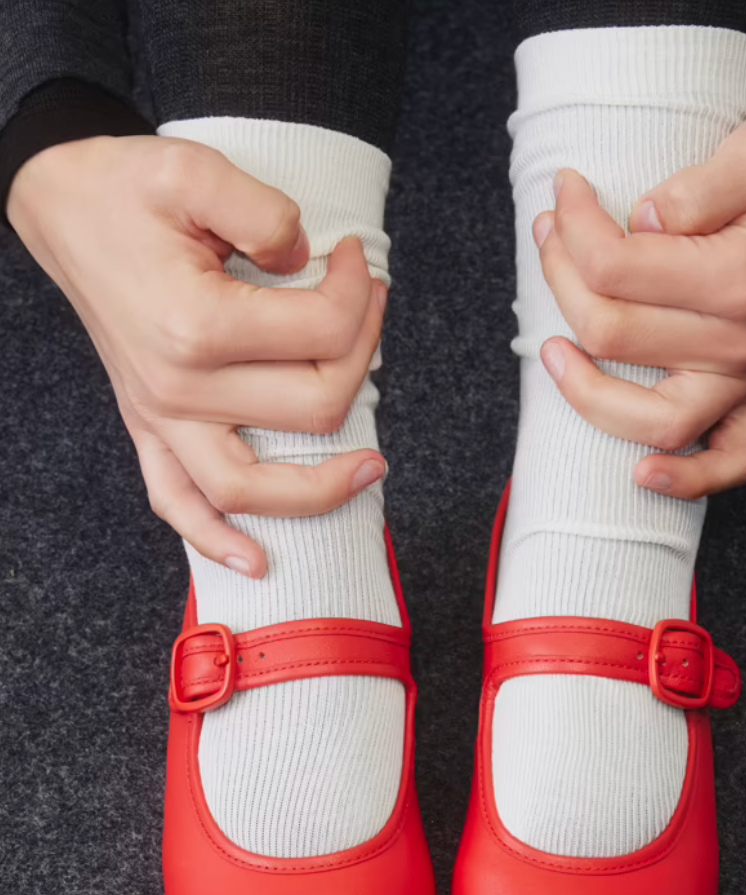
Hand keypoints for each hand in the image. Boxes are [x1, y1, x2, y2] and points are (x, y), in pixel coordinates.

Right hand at [8, 134, 387, 576]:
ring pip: (254, 489)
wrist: (60, 208)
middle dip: (361, 356)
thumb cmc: (124, 190)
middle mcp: (181, 387)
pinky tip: (259, 562)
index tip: (352, 259)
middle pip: (314, 407)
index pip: (322, 333)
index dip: (356, 292)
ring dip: (322, 489)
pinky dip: (216, 540)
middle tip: (365, 309)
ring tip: (373, 468)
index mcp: (198, 324)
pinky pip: (178, 503)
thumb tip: (310, 260)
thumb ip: (265, 213)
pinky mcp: (147, 428)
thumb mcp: (195, 169)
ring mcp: (162, 417)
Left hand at [533, 112, 745, 497]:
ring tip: (549, 348)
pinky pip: (729, 463)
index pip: (616, 266)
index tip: (566, 192)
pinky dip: (687, 480)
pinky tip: (642, 474)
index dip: (574, 226)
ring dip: (584, 391)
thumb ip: (702, 185)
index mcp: (740, 277)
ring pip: (649, 418)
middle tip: (550, 234)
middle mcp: (742, 342)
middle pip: (612, 332)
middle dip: (561, 277)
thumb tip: (644, 222)